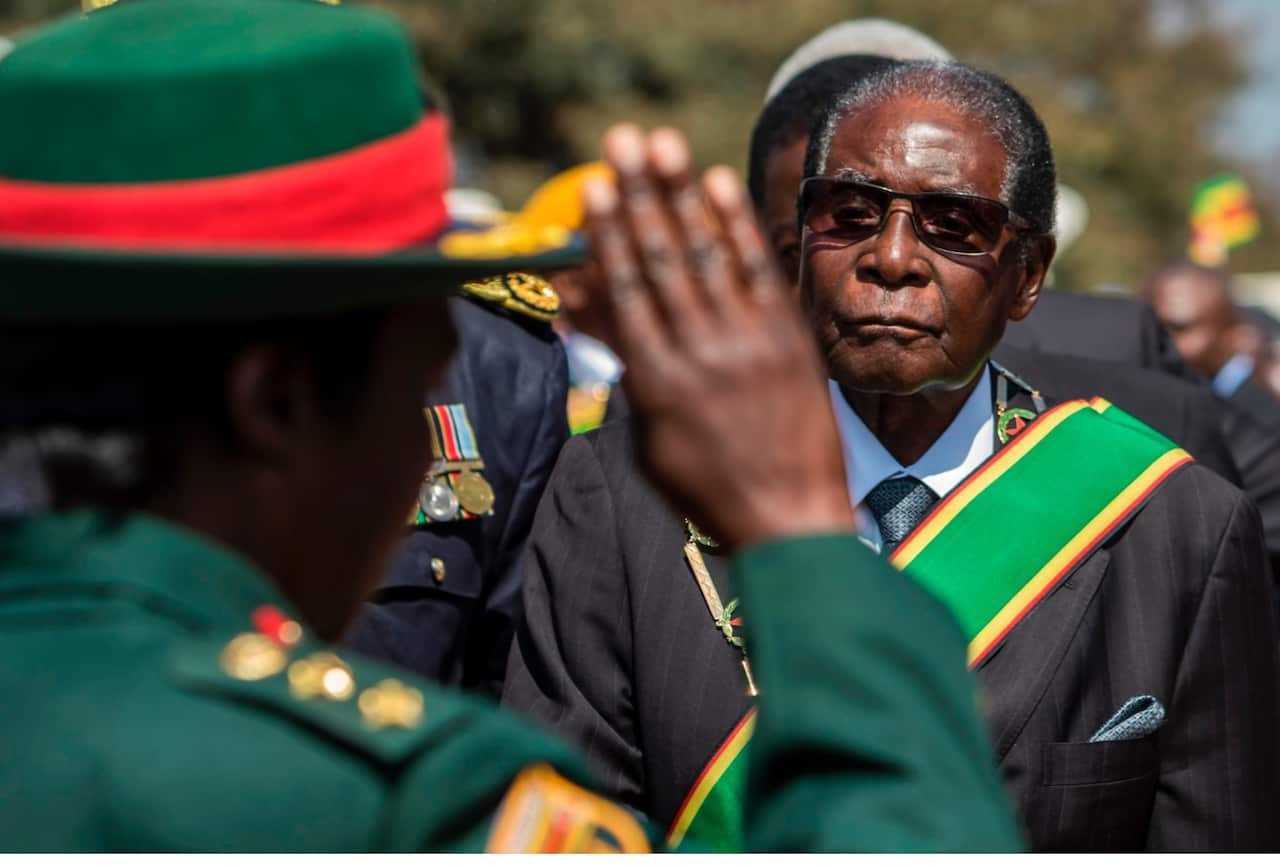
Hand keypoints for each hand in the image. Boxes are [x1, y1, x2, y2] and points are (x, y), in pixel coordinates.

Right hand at [573, 124, 854, 548]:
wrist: (789, 521)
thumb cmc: (707, 489)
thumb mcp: (648, 441)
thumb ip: (623, 374)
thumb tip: (587, 316)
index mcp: (655, 382)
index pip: (626, 291)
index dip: (609, 233)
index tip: (595, 187)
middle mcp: (698, 353)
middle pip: (662, 259)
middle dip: (639, 195)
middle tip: (621, 140)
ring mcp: (748, 343)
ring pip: (707, 254)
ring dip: (682, 194)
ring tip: (662, 145)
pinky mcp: (788, 341)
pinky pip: (759, 272)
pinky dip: (737, 226)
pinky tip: (719, 185)